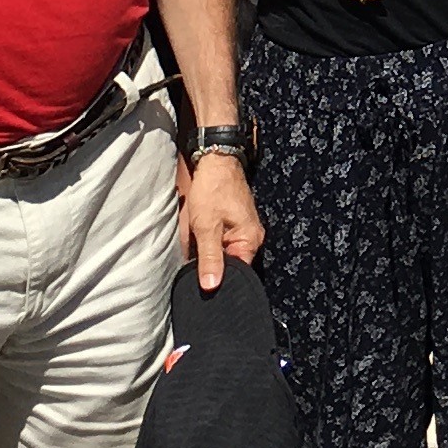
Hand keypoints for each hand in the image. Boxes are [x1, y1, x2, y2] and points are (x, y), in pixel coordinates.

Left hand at [183, 152, 263, 289]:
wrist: (216, 161)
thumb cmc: (213, 190)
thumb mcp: (206, 227)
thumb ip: (209, 258)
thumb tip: (211, 286)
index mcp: (250, 241)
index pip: (237, 274)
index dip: (220, 280)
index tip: (202, 283)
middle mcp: (252, 237)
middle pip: (231, 264)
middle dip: (212, 264)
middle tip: (195, 260)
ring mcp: (244, 229)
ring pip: (225, 252)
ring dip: (209, 251)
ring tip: (198, 242)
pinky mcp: (235, 222)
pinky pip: (223, 240)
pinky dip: (211, 240)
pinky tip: (201, 233)